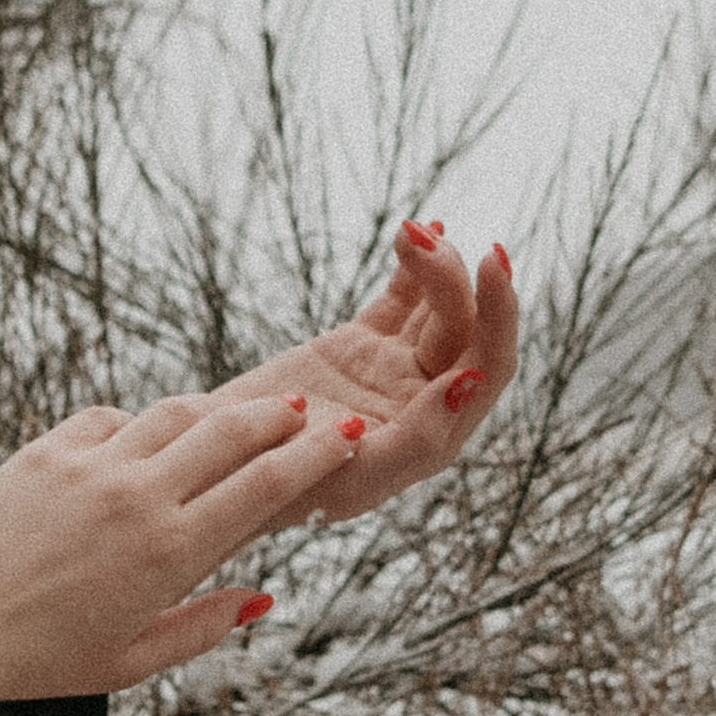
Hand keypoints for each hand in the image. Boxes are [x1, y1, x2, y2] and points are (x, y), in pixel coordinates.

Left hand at [0, 394, 361, 715]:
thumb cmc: (40, 661)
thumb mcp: (133, 662)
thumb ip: (204, 627)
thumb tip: (263, 598)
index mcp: (173, 553)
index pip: (268, 485)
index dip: (317, 454)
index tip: (346, 437)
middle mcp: (139, 498)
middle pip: (233, 432)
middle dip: (281, 418)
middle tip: (307, 413)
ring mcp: (90, 467)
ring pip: (174, 414)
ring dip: (216, 411)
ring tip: (240, 416)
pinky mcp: (44, 451)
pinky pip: (108, 418)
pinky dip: (136, 424)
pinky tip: (144, 438)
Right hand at [198, 221, 518, 527]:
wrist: (215, 464)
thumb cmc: (284, 488)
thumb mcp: (353, 478)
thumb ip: (418, 438)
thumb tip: (470, 382)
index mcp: (432, 438)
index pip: (486, 370)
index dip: (499, 319)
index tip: (488, 266)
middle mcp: (423, 401)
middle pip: (466, 330)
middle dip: (460, 282)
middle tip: (436, 243)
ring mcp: (394, 368)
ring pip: (436, 306)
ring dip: (436, 263)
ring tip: (409, 233)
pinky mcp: (362, 344)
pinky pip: (402, 297)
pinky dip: (414, 265)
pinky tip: (424, 226)